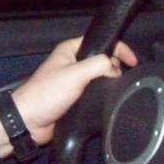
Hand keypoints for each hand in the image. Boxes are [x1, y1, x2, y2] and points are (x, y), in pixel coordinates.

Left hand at [0, 37, 136, 157]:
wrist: (30, 121)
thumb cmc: (48, 93)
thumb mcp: (75, 74)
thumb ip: (98, 66)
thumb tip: (116, 70)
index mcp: (70, 50)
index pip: (100, 42)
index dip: (118, 49)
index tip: (133, 61)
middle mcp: (73, 62)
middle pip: (103, 60)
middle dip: (116, 68)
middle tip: (123, 79)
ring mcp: (75, 81)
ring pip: (101, 78)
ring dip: (111, 83)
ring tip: (120, 91)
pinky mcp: (77, 98)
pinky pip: (96, 93)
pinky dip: (104, 95)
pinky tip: (111, 101)